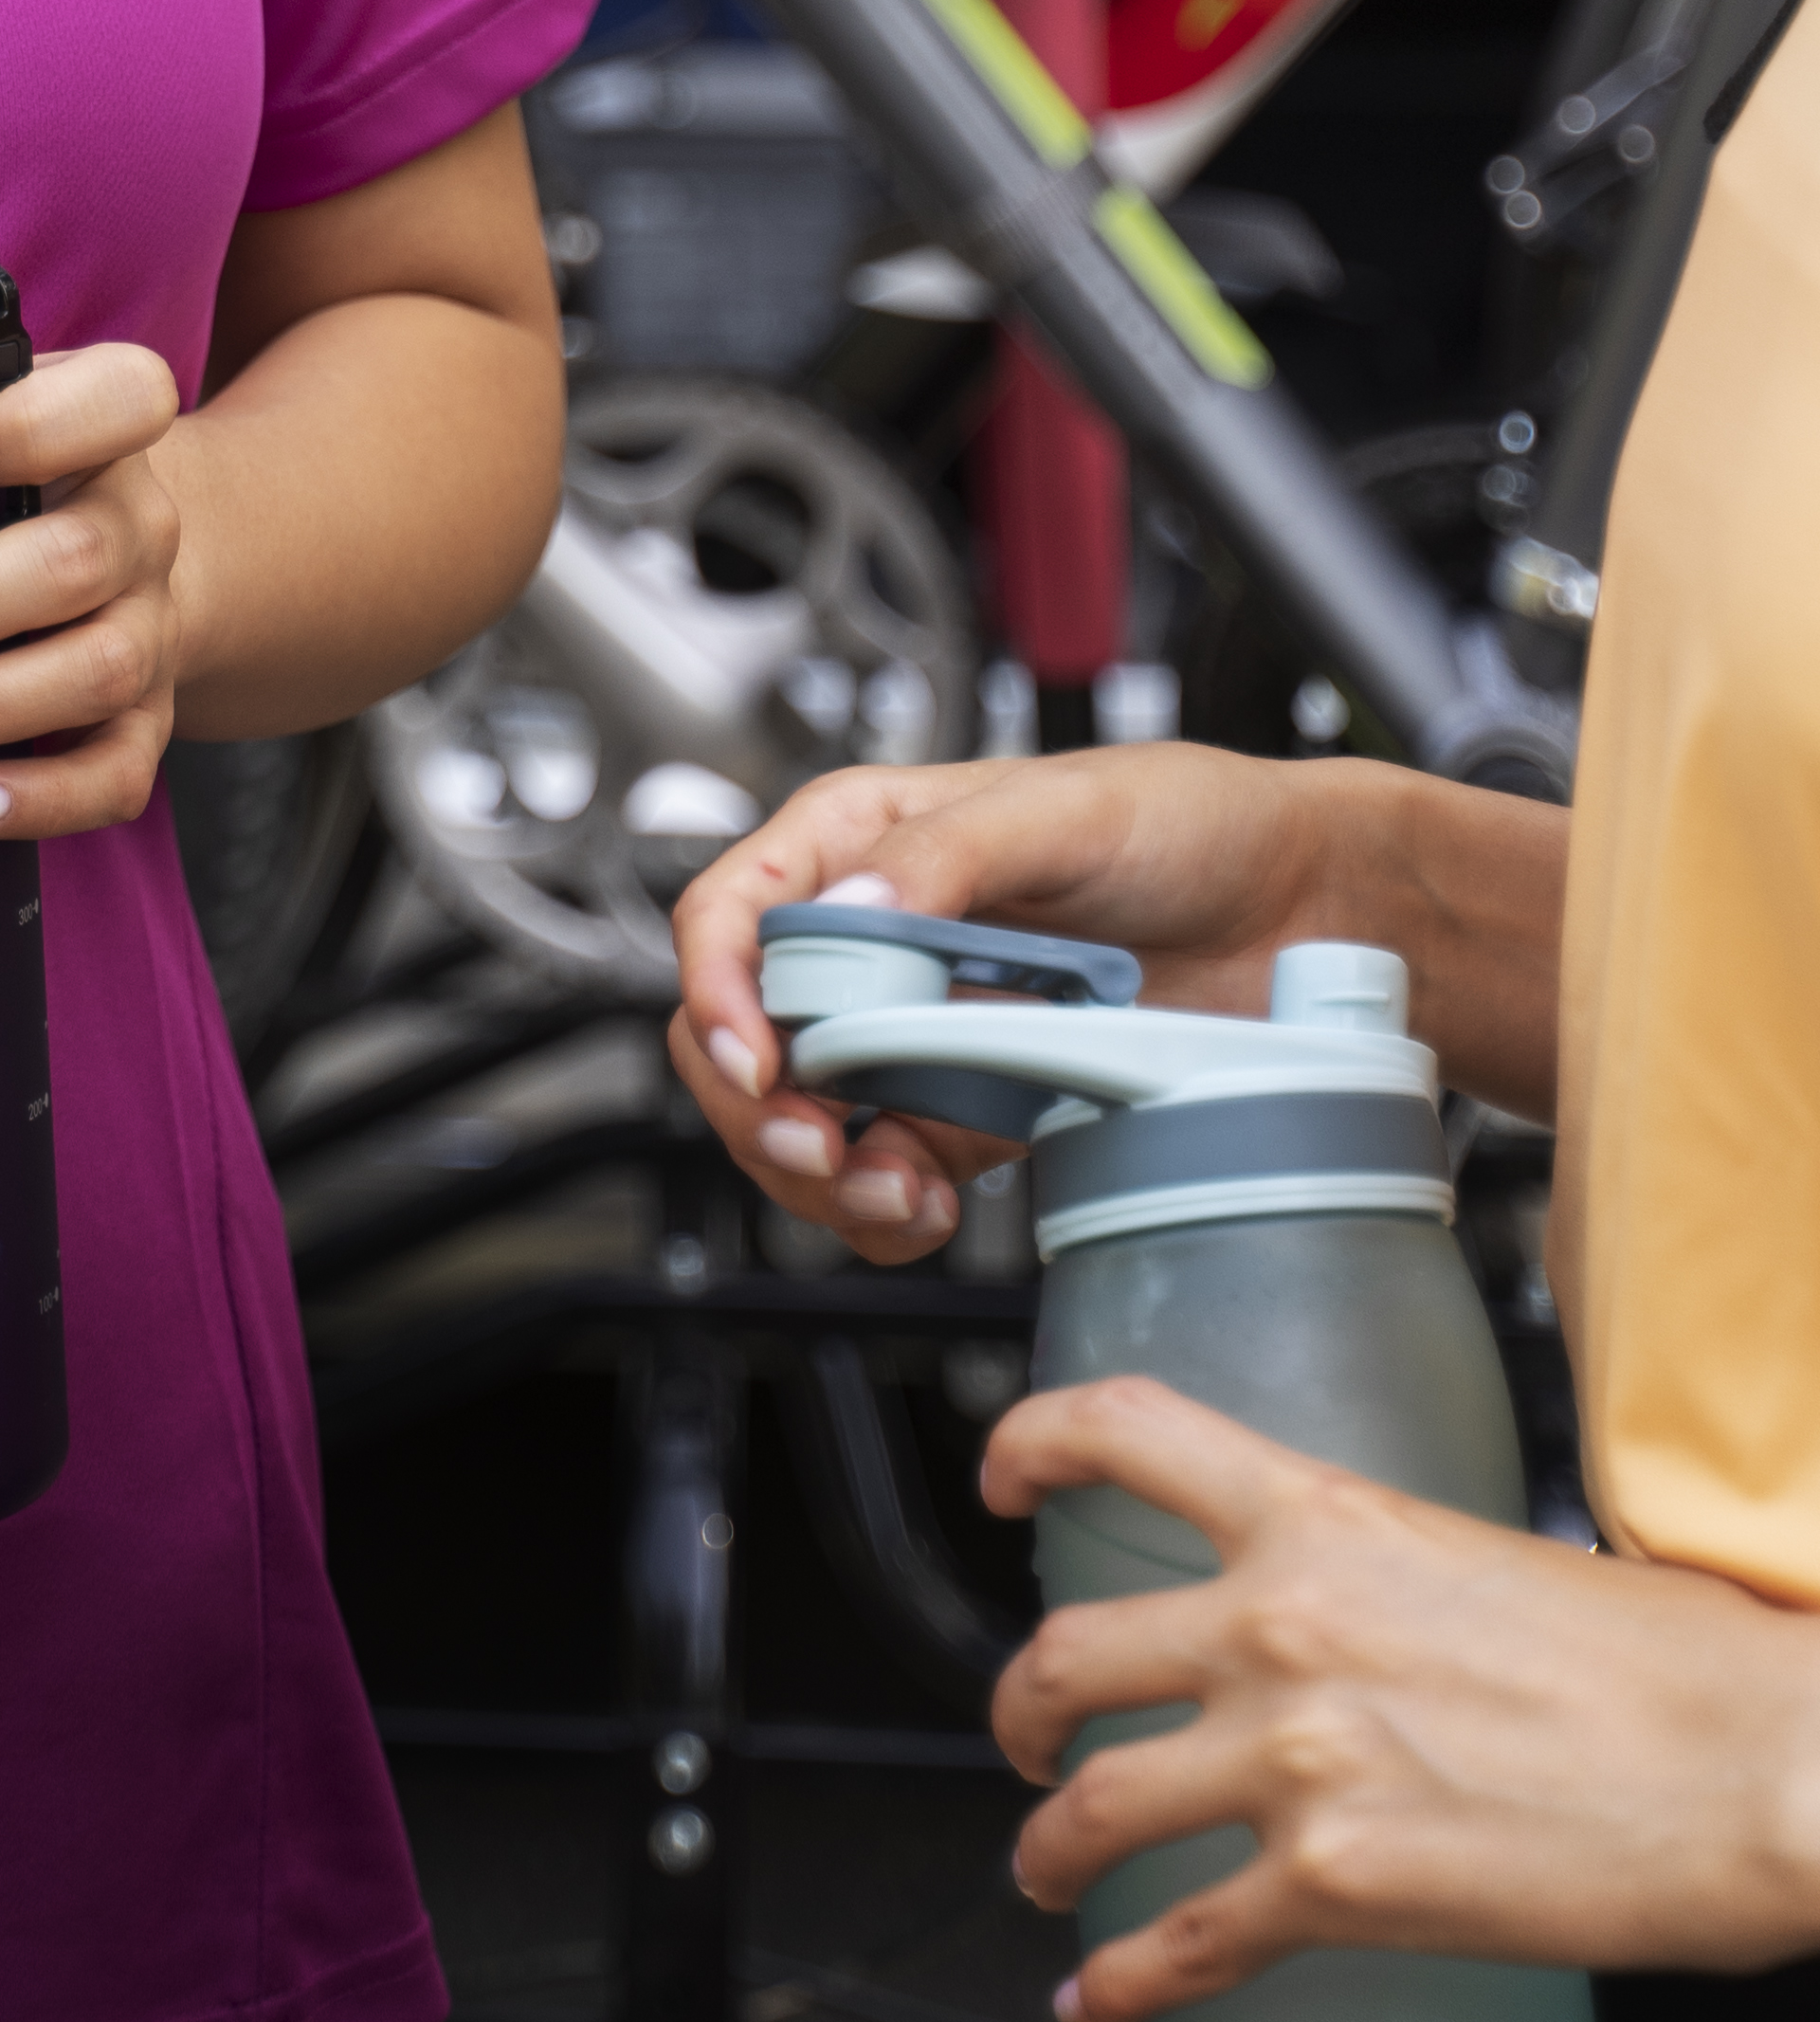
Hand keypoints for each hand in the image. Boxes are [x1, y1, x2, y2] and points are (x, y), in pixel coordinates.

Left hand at [0, 344, 191, 837]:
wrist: (113, 548)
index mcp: (93, 422)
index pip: (118, 394)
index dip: (33, 422)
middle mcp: (136, 522)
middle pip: (73, 560)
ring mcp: (151, 629)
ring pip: (92, 670)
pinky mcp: (146, 724)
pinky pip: (115, 774)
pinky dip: (35, 799)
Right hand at [665, 743, 1351, 1265]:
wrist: (1302, 913)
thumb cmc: (1192, 824)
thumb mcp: (1065, 811)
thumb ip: (947, 855)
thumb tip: (848, 910)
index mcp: (865, 838)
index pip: (734, 912)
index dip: (719, 990)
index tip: (761, 1060)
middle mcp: (871, 938)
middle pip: (743, 1033)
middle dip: (760, 1106)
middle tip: (822, 1149)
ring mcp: (914, 1029)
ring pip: (796, 1120)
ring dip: (818, 1176)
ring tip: (893, 1192)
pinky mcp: (965, 1105)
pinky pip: (880, 1173)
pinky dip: (881, 1210)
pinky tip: (924, 1207)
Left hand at [984, 1372, 1819, 2021]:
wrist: (1758, 1775)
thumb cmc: (1670, 1672)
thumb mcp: (1488, 1561)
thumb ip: (1382, 1580)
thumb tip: (1354, 1619)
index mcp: (1325, 1518)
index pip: (1127, 1432)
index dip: (1031, 1442)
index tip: (998, 1475)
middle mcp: (1281, 1623)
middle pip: (1070, 1652)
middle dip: (1022, 1710)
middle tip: (1027, 1741)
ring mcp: (1296, 1758)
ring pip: (1097, 1804)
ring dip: (1051, 1844)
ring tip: (1049, 1868)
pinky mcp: (1335, 1888)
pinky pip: (1181, 1944)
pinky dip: (1123, 1985)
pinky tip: (1101, 2005)